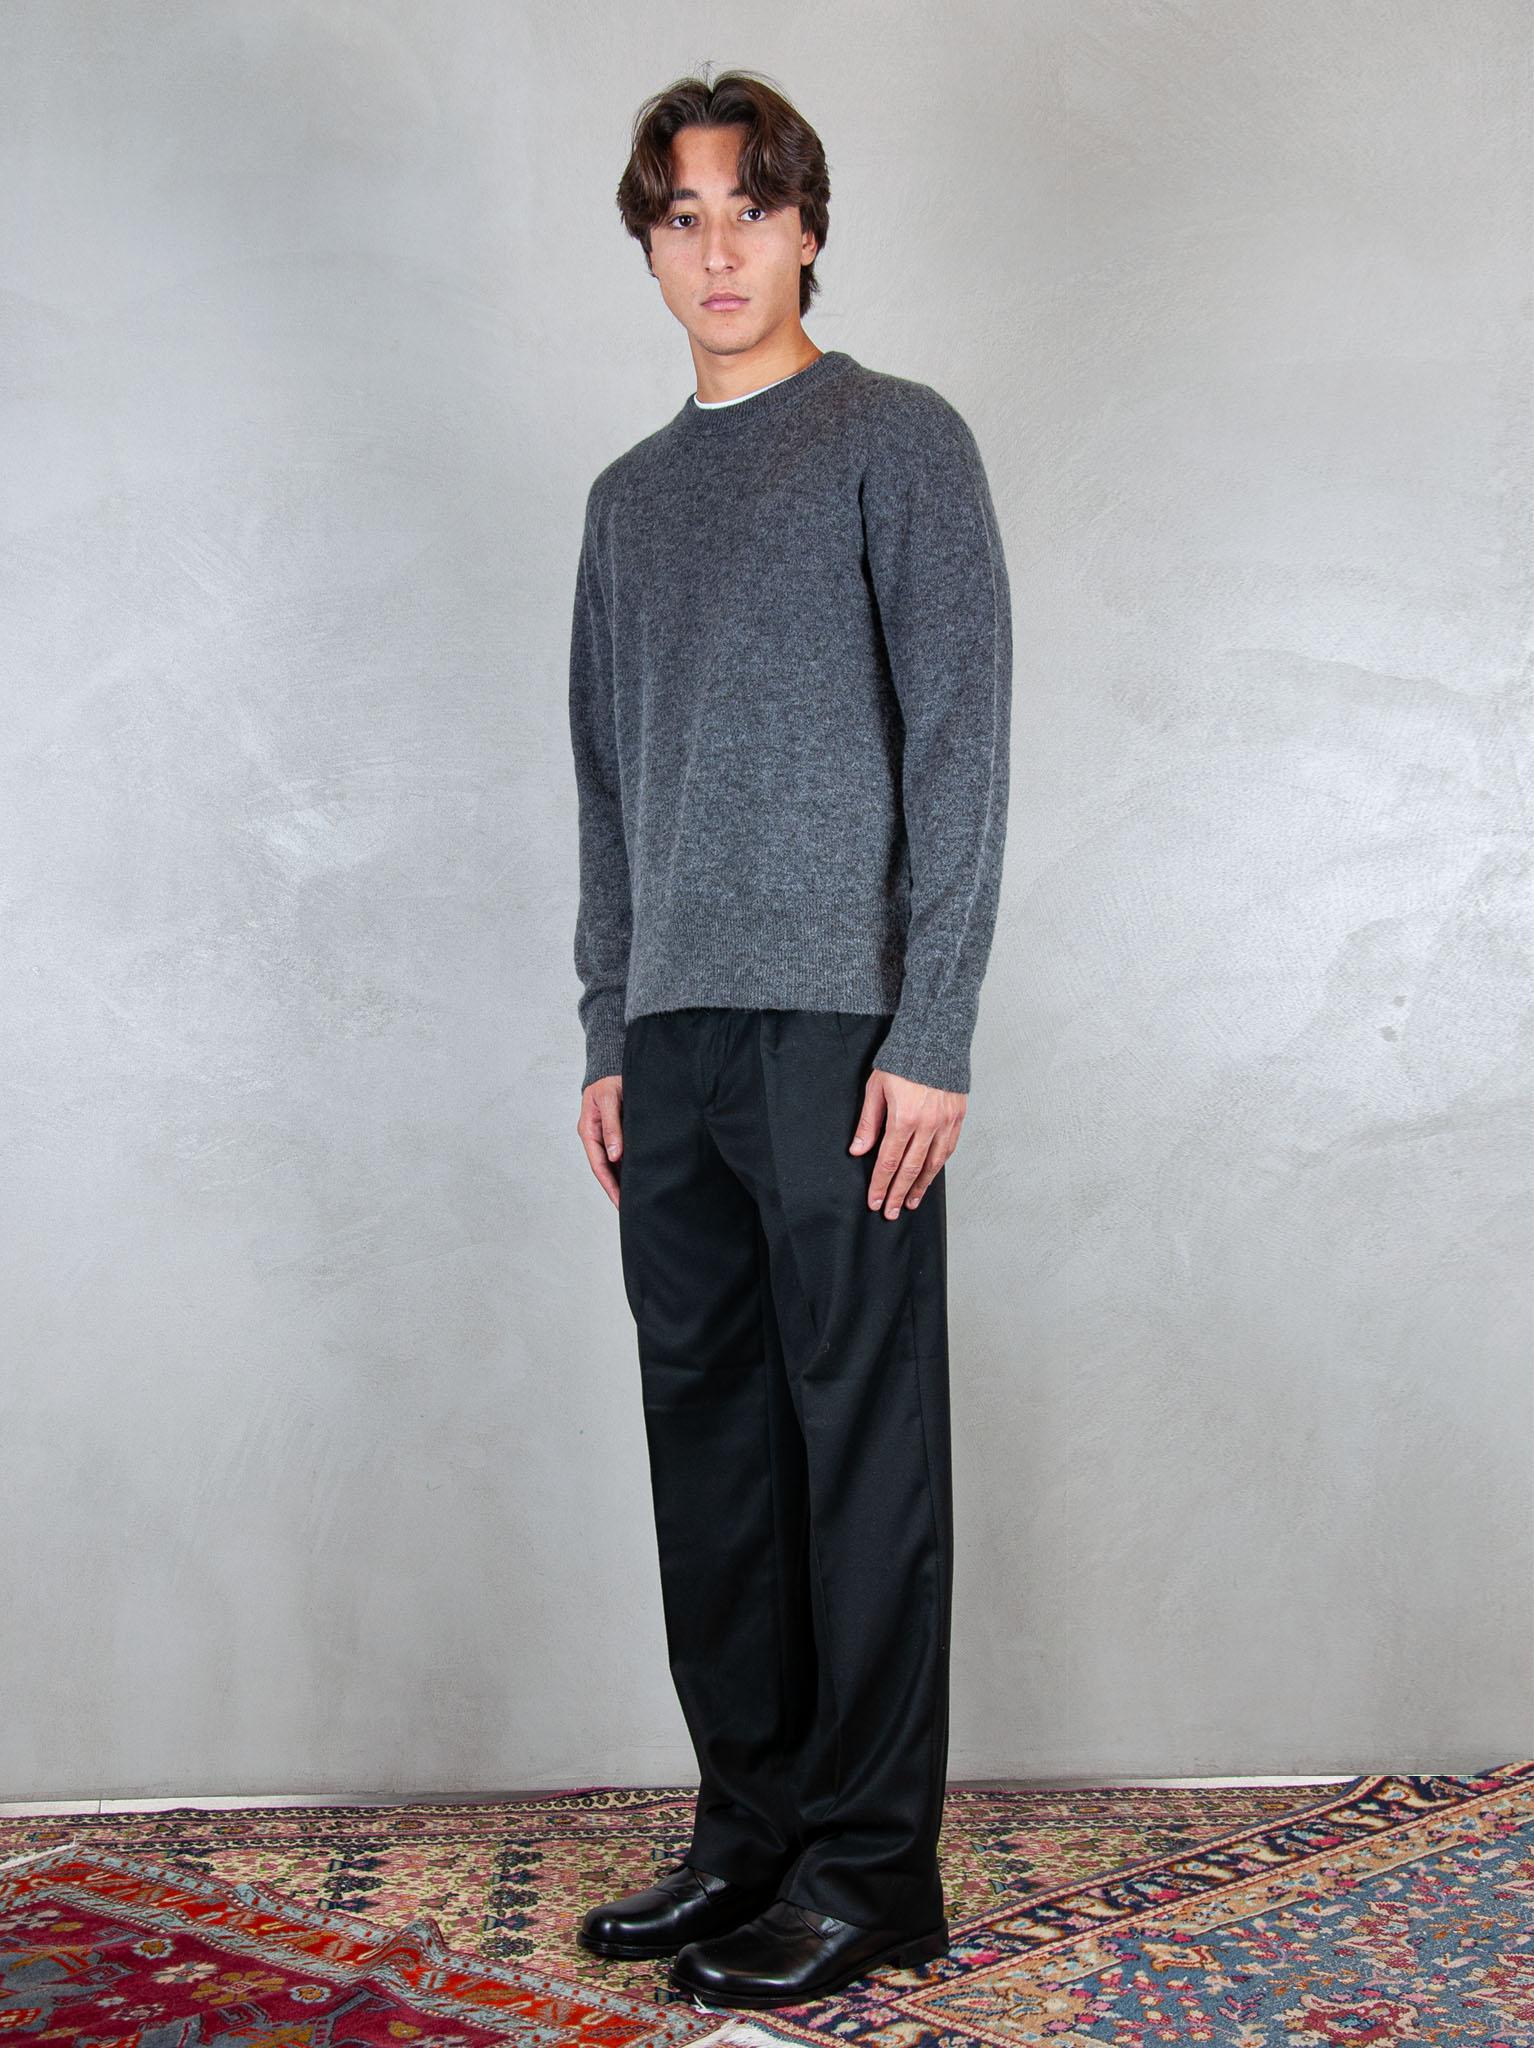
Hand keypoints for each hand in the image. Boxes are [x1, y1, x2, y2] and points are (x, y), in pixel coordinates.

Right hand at [578, 1074, 623, 1207]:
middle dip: (616, 1190)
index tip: (621, 1202)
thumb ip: (612, 1126)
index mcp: (588, 1131)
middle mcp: (596, 1137)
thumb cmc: (609, 1081)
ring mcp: (607, 1136)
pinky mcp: (618, 1132)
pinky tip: (639, 1178)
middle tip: (630, 1210)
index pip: (599, 1166)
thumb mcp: (609, 1100)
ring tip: (636, 1200)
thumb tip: (614, 1155)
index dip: (610, 1186)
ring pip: (614, 1164)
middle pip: (606, 1170)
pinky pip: (623, 1155)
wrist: (614, 1067)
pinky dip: (629, 1168)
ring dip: (623, 1181)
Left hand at [850, 1068, 964, 1217]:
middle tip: (890, 1212)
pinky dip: (938, 1167)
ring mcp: (946, 1123)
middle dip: (898, 1193)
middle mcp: (928, 1124)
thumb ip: (869, 1122)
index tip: (875, 1201)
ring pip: (933, 1164)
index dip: (881, 1184)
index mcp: (904, 1118)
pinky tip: (930, 1177)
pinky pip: (948, 1150)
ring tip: (909, 1202)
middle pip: (910, 1169)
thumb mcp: (876, 1088)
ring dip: (920, 1187)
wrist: (936, 1040)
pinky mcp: (958, 1118)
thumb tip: (858, 1150)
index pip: (888, 1161)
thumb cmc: (902, 1062)